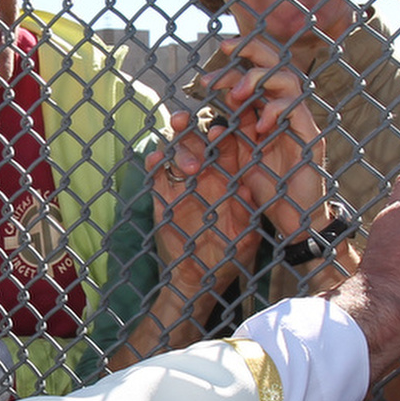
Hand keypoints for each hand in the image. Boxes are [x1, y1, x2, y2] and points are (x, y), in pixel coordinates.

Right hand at [150, 109, 263, 296]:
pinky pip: (156, 176)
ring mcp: (183, 187)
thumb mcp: (244, 240)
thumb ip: (245, 216)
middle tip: (187, 119)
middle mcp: (205, 178)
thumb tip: (245, 188)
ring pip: (176, 153)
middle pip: (198, 143)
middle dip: (192, 129)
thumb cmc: (228, 260)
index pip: (226, 150)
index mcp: (228, 182)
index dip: (224, 136)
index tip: (222, 130)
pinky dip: (154, 165)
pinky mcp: (163, 198)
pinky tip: (154, 159)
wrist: (199, 281)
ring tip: (174, 138)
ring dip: (175, 143)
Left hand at [198, 38, 327, 243]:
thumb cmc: (270, 188)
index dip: (232, 67)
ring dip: (259, 79)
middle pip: (275, 64)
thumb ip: (236, 131)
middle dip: (251, 50)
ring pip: (289, 79)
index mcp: (269, 111)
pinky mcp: (312, 137)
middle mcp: (287, 110)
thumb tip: (219, 107)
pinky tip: (259, 126)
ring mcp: (301, 121)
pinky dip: (276, 111)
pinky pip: (297, 111)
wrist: (294, 218)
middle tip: (225, 50)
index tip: (206, 75)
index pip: (255, 75)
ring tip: (235, 96)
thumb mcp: (244, 156)